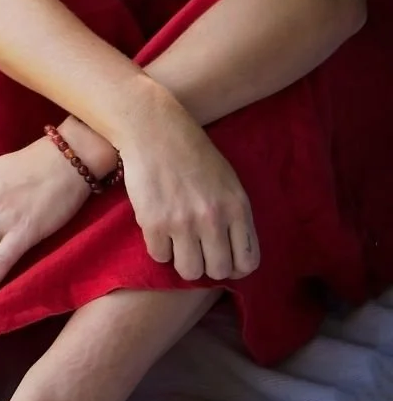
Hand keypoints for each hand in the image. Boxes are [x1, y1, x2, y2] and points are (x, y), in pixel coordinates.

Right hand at [120, 100, 259, 281]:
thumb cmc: (192, 152)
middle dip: (207, 265)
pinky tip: (157, 228)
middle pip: (217, 271)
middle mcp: (213, 218)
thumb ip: (234, 215)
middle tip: (196, 250)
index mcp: (237, 207)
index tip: (222, 259)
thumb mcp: (228, 181)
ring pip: (189, 271)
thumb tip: (234, 254)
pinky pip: (160, 256)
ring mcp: (183, 223)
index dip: (234, 267)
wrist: (154, 129)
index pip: (247, 262)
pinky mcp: (154, 222)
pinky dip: (158, 247)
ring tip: (176, 242)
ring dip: (182, 260)